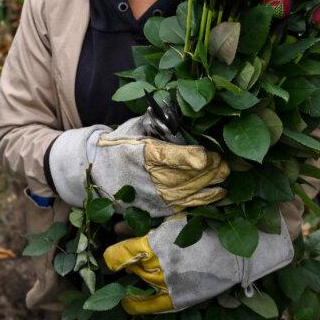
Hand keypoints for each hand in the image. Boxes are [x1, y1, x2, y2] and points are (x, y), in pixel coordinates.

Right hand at [48, 115, 228, 216]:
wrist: (95, 172)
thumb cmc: (118, 145)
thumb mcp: (132, 128)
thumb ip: (154, 121)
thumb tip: (173, 109)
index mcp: (141, 154)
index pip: (171, 157)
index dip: (192, 158)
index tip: (208, 156)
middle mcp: (146, 178)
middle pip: (184, 176)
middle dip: (208, 172)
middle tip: (224, 165)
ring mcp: (149, 197)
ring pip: (186, 193)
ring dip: (209, 187)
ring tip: (224, 179)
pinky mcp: (152, 210)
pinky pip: (181, 207)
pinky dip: (200, 202)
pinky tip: (215, 194)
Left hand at [102, 216, 293, 313]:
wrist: (242, 250)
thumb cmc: (210, 225)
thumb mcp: (176, 216)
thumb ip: (146, 223)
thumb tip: (117, 228)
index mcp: (154, 245)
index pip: (117, 255)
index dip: (113, 251)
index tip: (115, 246)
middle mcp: (156, 269)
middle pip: (127, 268)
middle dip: (126, 259)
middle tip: (132, 252)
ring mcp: (166, 287)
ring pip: (135, 284)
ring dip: (132, 275)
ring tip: (137, 267)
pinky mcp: (177, 300)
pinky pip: (146, 307)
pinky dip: (133, 303)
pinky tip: (129, 297)